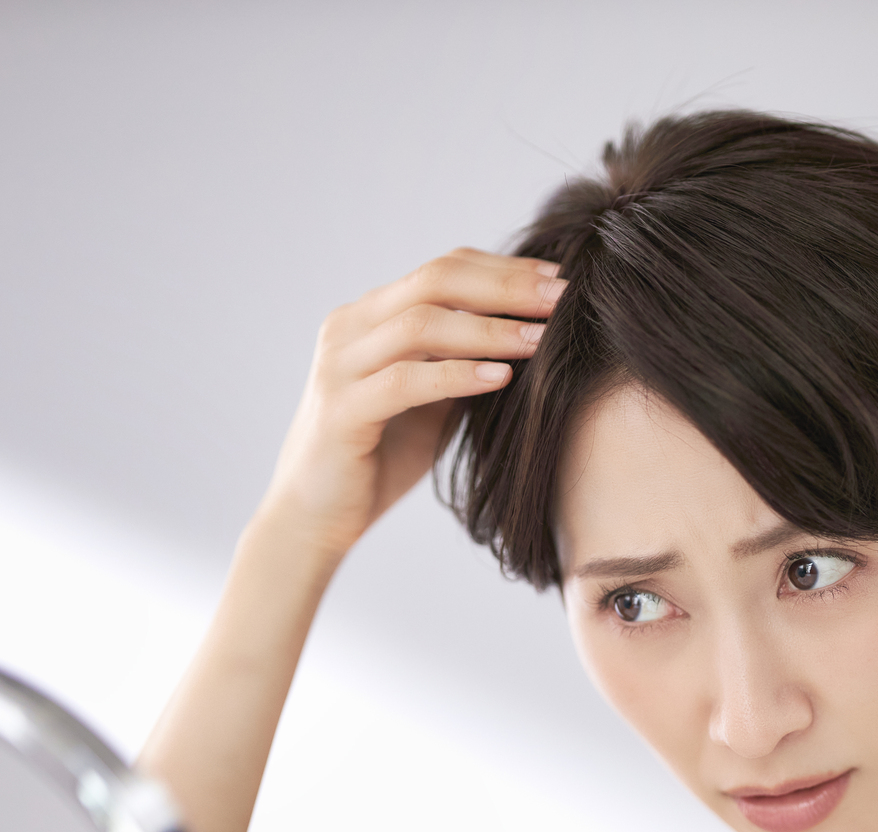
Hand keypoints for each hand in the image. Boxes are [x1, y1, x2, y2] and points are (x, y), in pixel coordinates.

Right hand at [258, 248, 562, 557]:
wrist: (316, 516)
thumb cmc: (381, 457)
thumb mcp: (433, 400)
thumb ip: (464, 361)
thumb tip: (535, 333)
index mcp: (370, 316)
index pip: (443, 270)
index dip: (504, 269)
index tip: (560, 278)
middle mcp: (349, 328)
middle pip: (435, 281)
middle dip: (505, 287)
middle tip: (562, 297)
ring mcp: (339, 366)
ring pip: (420, 325)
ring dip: (489, 329)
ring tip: (541, 338)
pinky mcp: (340, 411)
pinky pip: (405, 382)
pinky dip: (457, 375)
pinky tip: (503, 378)